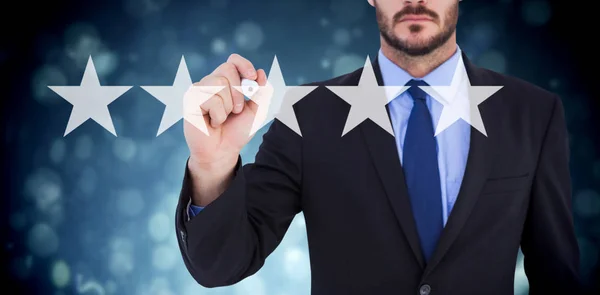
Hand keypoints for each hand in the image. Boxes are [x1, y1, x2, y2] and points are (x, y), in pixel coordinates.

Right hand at [183, 54, 268, 203]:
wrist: (223, 151)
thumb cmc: (237, 131)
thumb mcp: (256, 111)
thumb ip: (261, 93)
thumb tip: (261, 72)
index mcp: (227, 81)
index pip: (233, 61)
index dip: (243, 64)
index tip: (253, 77)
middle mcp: (212, 82)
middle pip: (227, 68)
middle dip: (239, 91)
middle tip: (237, 110)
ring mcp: (199, 90)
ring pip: (219, 83)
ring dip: (227, 106)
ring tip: (221, 118)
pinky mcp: (190, 100)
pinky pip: (210, 99)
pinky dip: (217, 115)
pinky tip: (212, 122)